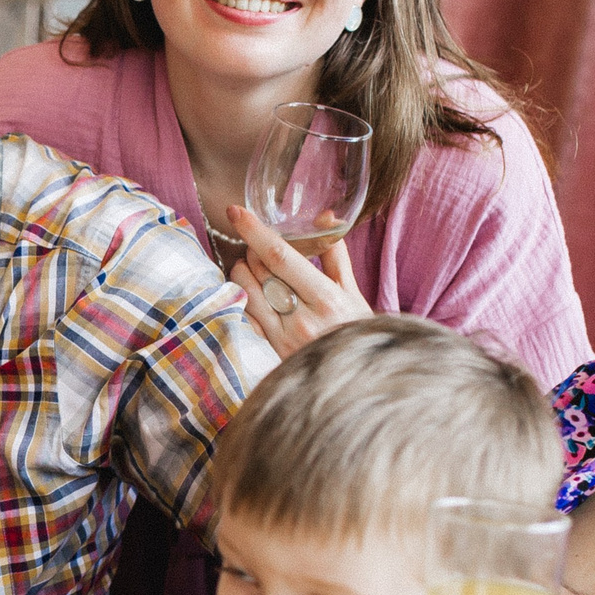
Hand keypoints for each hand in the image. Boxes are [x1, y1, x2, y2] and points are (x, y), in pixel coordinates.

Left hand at [223, 206, 371, 355]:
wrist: (358, 382)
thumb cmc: (357, 331)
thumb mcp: (352, 292)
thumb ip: (335, 254)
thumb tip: (324, 217)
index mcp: (326, 298)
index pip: (280, 257)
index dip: (255, 231)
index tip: (236, 212)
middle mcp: (301, 319)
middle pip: (259, 270)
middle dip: (251, 249)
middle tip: (255, 244)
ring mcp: (283, 337)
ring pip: (246, 291)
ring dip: (242, 271)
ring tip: (251, 265)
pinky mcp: (271, 351)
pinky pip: (246, 315)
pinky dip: (244, 297)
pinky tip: (251, 292)